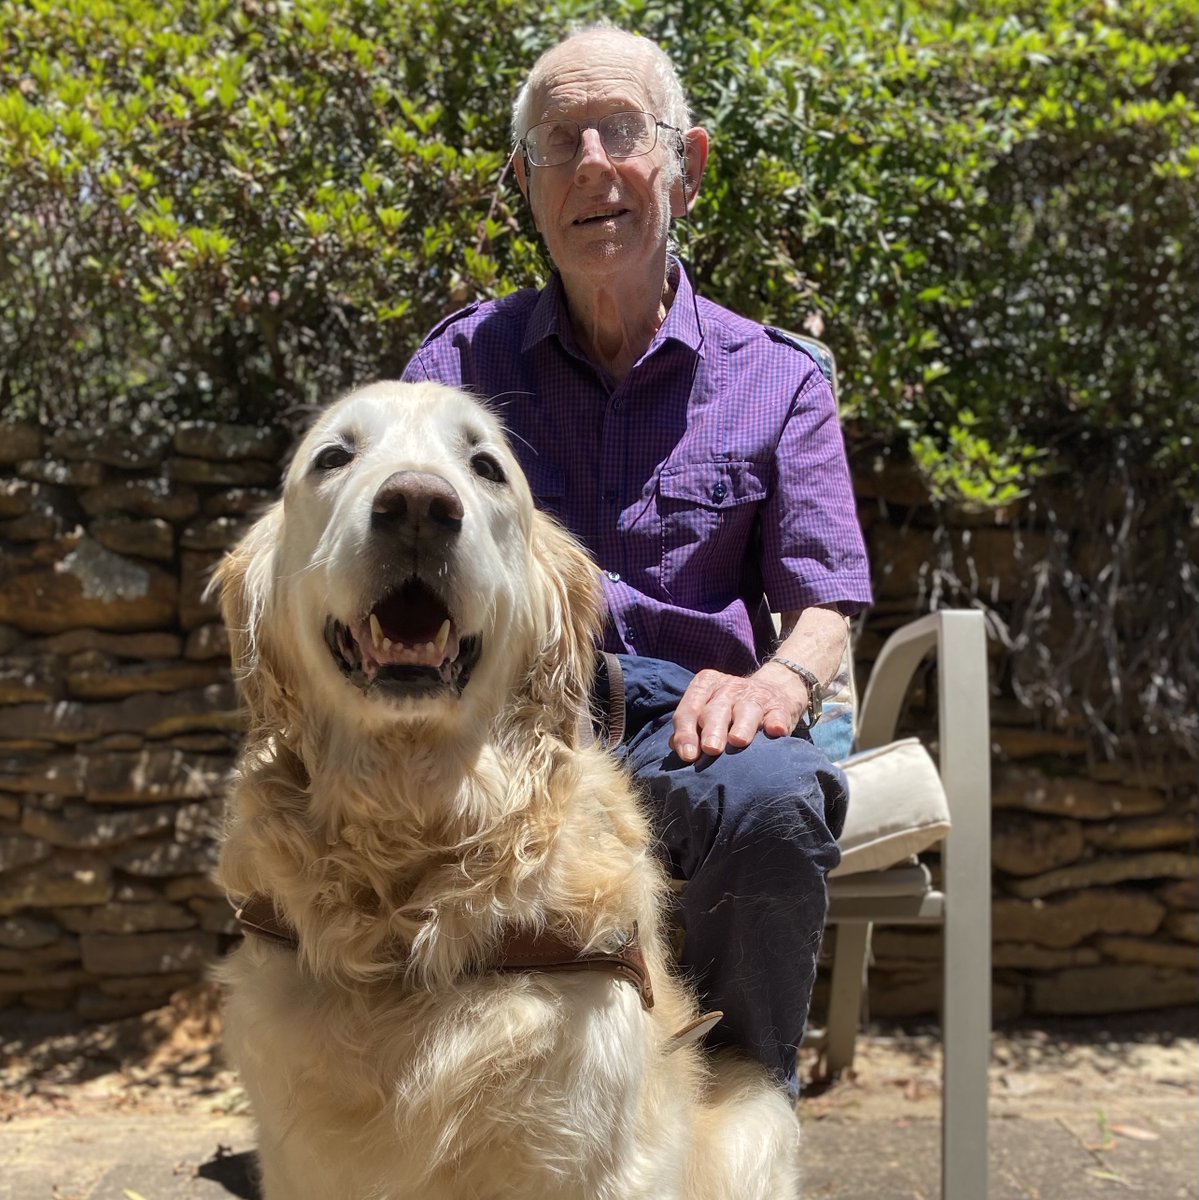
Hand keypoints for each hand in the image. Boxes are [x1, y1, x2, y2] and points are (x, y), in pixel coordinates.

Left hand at [669, 663, 806, 762]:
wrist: (773, 690)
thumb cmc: (729, 709)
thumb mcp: (707, 710)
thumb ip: (691, 727)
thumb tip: (678, 749)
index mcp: (705, 686)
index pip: (689, 709)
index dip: (686, 732)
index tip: (688, 755)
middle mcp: (728, 689)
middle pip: (716, 710)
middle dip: (712, 730)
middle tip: (711, 749)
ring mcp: (755, 697)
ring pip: (746, 710)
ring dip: (742, 726)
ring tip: (738, 741)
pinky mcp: (779, 707)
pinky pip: (777, 715)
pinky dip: (776, 723)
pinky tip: (775, 731)